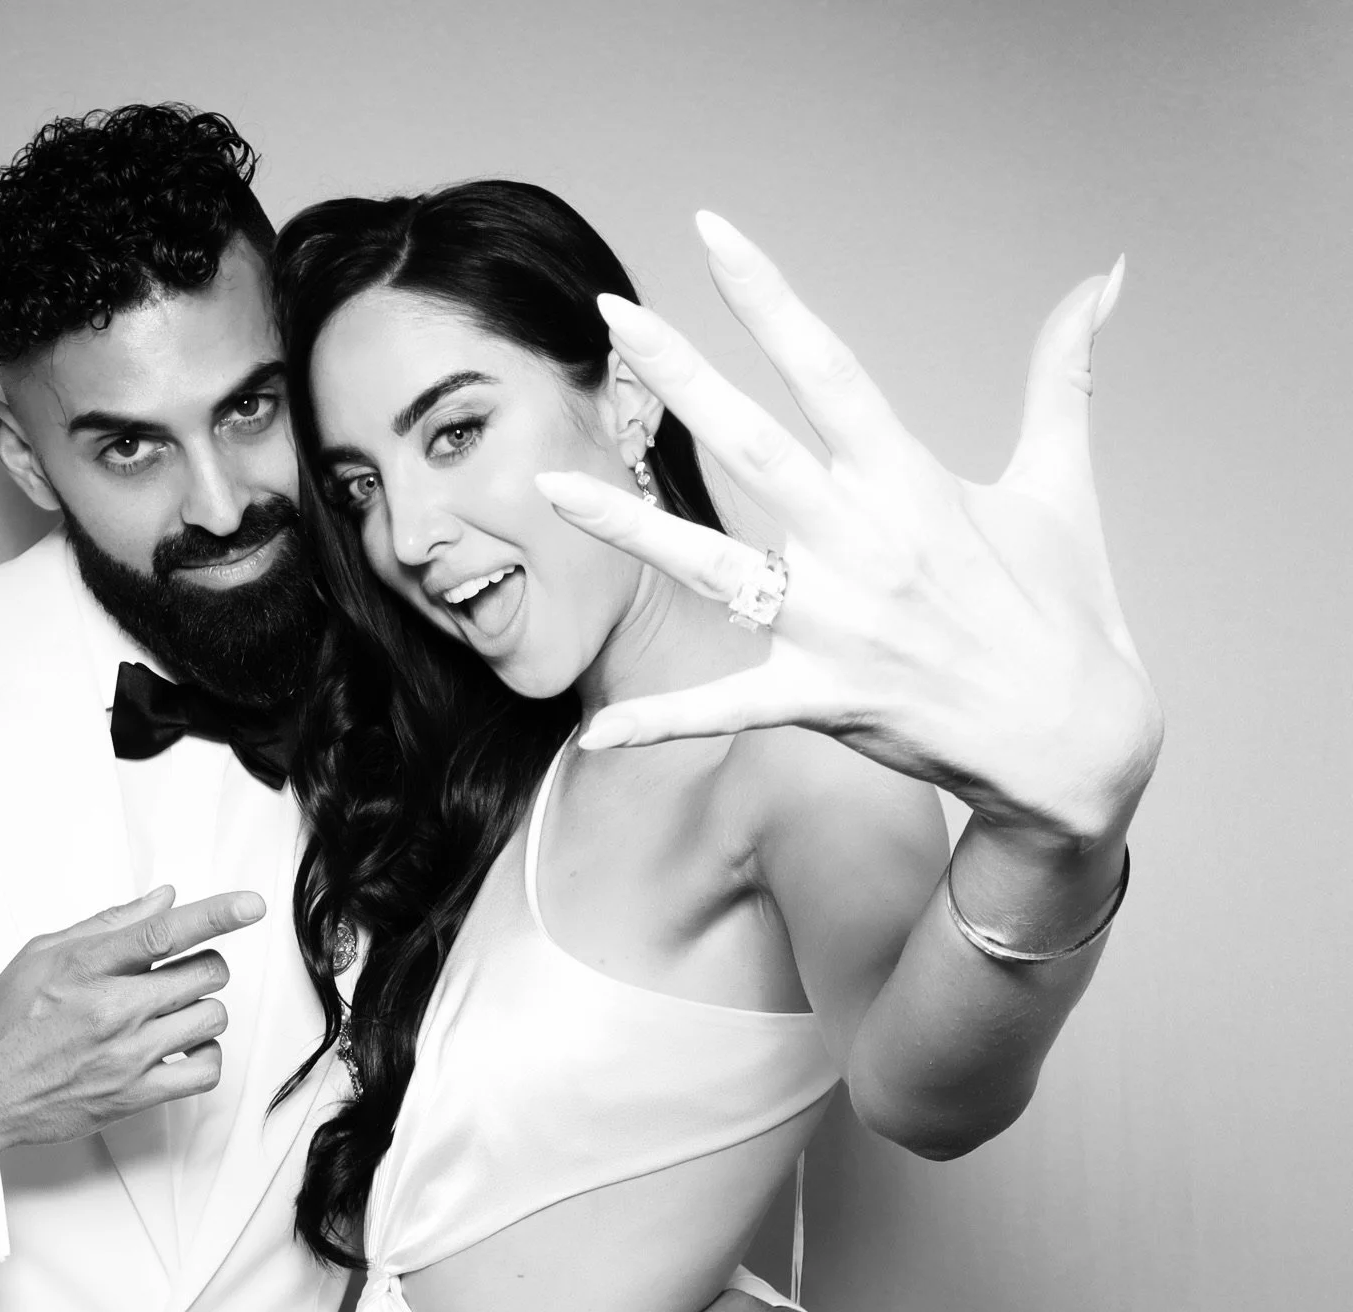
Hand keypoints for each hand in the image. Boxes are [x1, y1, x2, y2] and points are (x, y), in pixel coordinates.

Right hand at [0, 883, 265, 1180]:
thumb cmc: (3, 1023)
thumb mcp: (40, 953)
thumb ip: (107, 924)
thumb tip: (163, 900)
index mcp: (85, 967)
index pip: (165, 932)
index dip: (216, 914)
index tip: (250, 905)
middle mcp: (111, 1009)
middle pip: (205, 973)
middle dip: (202, 966)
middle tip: (178, 973)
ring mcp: (127, 1055)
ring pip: (212, 1017)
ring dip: (202, 1009)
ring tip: (170, 1012)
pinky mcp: (135, 1096)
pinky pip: (205, 1070)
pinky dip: (204, 1055)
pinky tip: (179, 1048)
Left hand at [538, 212, 1161, 848]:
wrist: (1073, 738)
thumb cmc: (1064, 610)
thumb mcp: (1062, 483)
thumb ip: (1063, 377)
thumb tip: (1101, 280)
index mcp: (912, 481)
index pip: (828, 367)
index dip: (769, 298)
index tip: (713, 236)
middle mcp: (863, 542)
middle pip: (752, 444)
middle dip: (678, 375)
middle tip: (612, 314)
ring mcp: (836, 623)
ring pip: (708, 565)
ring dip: (626, 527)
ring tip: (548, 491)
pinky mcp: (821, 696)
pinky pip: (724, 709)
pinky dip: (660, 725)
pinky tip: (594, 733)